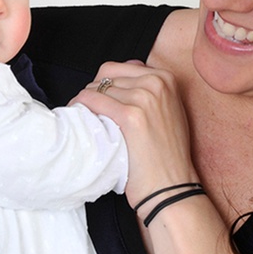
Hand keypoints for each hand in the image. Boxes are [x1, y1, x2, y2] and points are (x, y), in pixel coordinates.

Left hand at [71, 61, 199, 212]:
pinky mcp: (131, 116)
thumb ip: (151, 90)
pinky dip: (81, 107)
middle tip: (88, 110)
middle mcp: (157, 83)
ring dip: (86, 101)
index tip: (98, 97)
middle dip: (93, 91)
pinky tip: (80, 119)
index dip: (104, 84)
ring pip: (97, 88)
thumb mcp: (169, 111)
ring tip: (84, 118)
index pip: (120, 67)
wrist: (172, 186)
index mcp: (166, 78)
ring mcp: (144, 98)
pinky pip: (93, 101)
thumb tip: (124, 73)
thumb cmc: (169, 155)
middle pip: (107, 75)